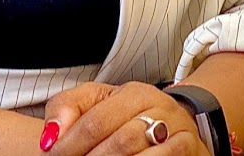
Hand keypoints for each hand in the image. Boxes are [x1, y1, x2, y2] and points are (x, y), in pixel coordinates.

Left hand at [41, 81, 207, 155]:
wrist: (182, 123)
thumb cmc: (130, 115)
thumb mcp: (99, 102)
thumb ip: (69, 108)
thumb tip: (49, 136)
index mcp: (133, 93)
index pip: (95, 121)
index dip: (70, 143)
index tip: (52, 155)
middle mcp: (160, 109)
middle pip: (120, 143)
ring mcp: (180, 133)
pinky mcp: (194, 151)